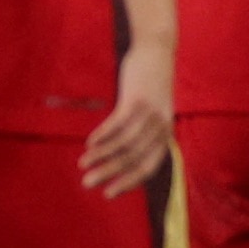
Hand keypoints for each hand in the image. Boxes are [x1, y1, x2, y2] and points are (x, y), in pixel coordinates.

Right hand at [81, 42, 173, 195]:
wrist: (157, 52)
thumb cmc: (150, 86)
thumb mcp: (151, 113)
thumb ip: (141, 134)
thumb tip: (120, 157)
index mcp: (166, 134)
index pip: (149, 167)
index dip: (128, 183)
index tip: (107, 195)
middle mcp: (162, 127)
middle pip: (134, 158)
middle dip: (109, 173)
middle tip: (87, 184)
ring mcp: (151, 113)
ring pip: (124, 143)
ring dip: (101, 155)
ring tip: (82, 163)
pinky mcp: (138, 99)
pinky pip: (118, 123)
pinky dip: (103, 135)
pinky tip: (89, 143)